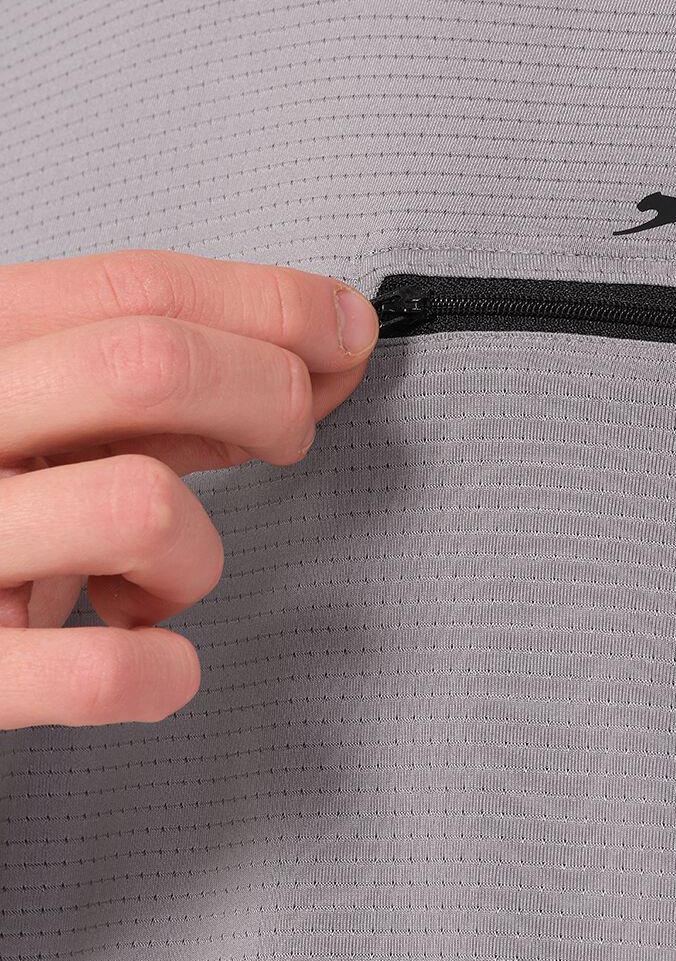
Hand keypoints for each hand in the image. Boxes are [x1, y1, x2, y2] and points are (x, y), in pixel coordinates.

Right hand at [0, 249, 378, 729]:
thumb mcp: (46, 423)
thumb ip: (157, 390)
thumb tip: (313, 357)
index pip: (137, 287)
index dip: (272, 303)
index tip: (345, 329)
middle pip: (148, 363)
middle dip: (267, 390)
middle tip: (290, 434)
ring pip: (140, 506)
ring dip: (197, 555)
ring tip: (160, 582)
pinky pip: (99, 670)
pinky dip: (162, 673)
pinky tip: (156, 664)